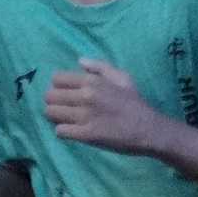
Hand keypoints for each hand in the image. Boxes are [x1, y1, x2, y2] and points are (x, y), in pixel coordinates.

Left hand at [43, 57, 163, 154]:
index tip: (65, 93)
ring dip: (56, 117)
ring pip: (50, 113)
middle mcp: (85, 96)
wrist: (148, 129)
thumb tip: (80, 61)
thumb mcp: (123, 77)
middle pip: (49, 96)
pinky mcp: (86, 135)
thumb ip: (100, 67)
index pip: (56, 79)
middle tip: (64, 108)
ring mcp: (84, 116)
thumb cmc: (135, 103)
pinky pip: (60, 131)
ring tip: (66, 119)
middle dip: (54, 102)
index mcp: (92, 81)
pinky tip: (72, 131)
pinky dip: (63, 131)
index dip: (58, 86)